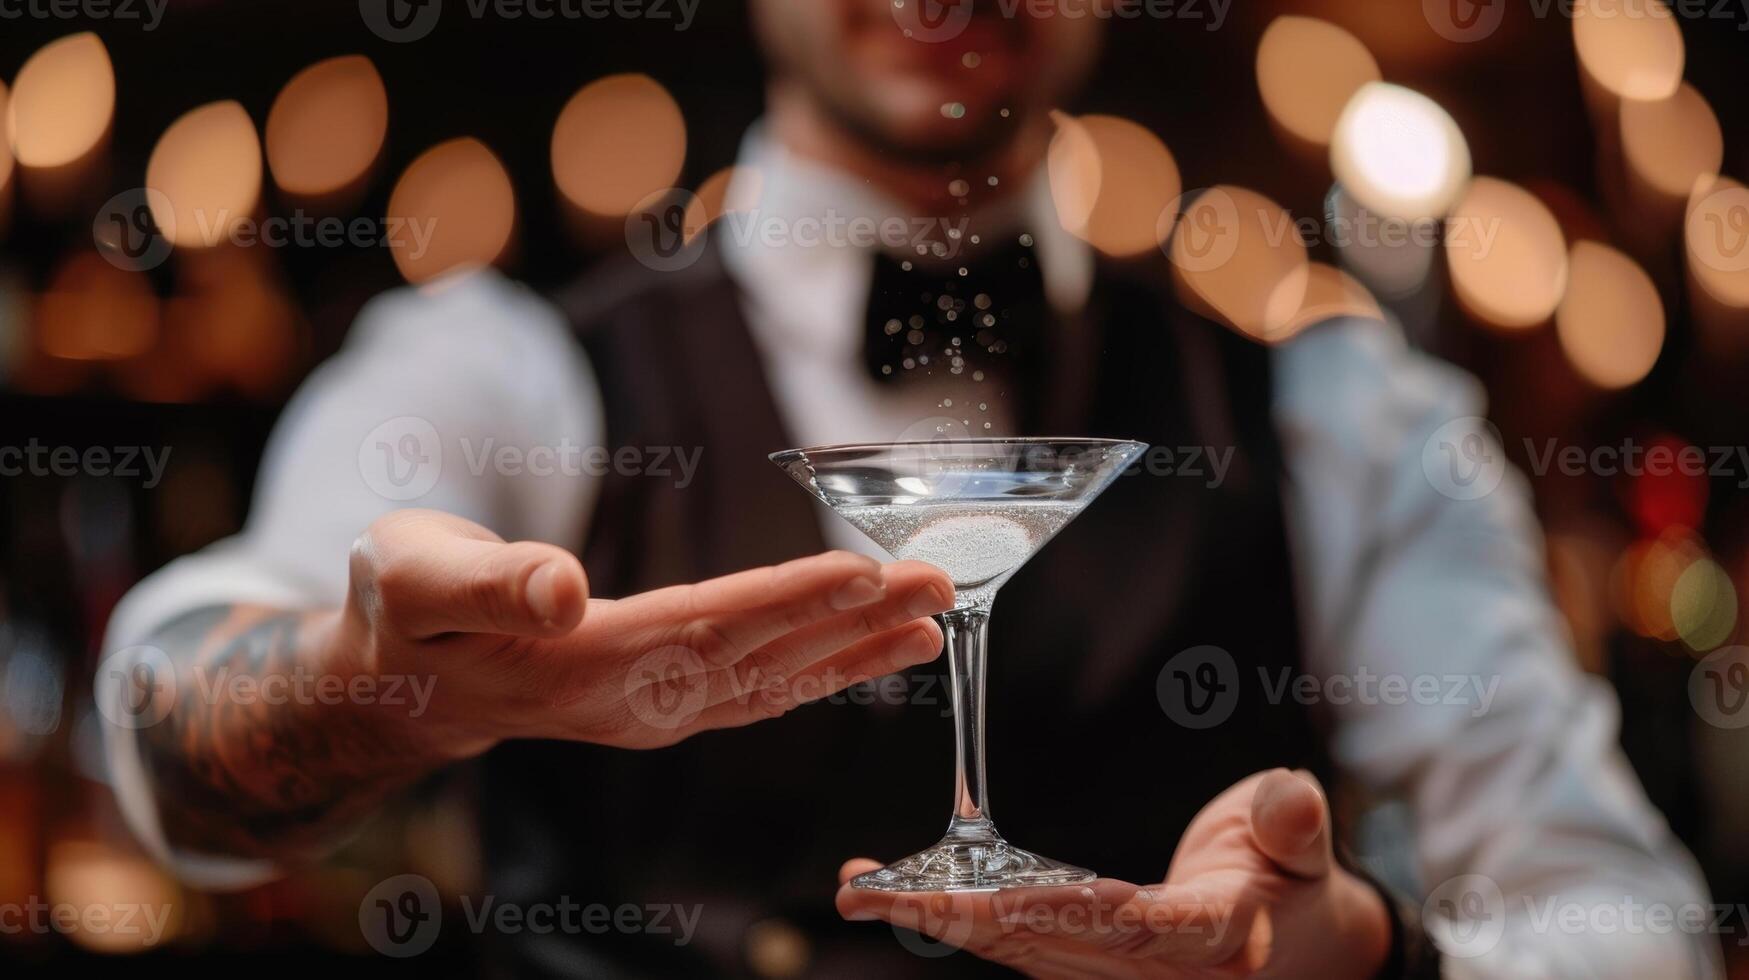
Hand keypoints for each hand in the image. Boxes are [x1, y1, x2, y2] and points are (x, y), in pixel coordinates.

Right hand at [340, 509, 954, 754]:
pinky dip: (818, 671)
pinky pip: (755, 691)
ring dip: (854, 651)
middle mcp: (630, 700)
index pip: (705, 624)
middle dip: (855, 621)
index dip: (788, 599)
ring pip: (770, 681)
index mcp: (578, 664)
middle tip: (941, 584)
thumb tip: (564, 590)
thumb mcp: (414, 576)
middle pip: (761, 656)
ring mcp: (650, 713)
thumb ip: (488, 584)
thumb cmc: (401, 612)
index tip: (867, 574)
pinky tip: (866, 654)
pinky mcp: (660, 707)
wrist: (393, 684)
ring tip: (929, 622)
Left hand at [835, 769, 1390, 978]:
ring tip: (861, 890)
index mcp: (1212, 938)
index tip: (1003, 894)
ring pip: (1013, 949)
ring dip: (933, 920)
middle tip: (882, 893)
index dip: (1070, 912)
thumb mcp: (1300, 848)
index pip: (1136, 927)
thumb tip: (1290, 800)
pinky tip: (888, 891)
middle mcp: (1151, 968)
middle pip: (1048, 946)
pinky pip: (1007, 941)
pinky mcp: (1078, 961)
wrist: (1282, 934)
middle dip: (961, 919)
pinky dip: (947, 916)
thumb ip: (1293, 829)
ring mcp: (1110, 972)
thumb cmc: (1285, 878)